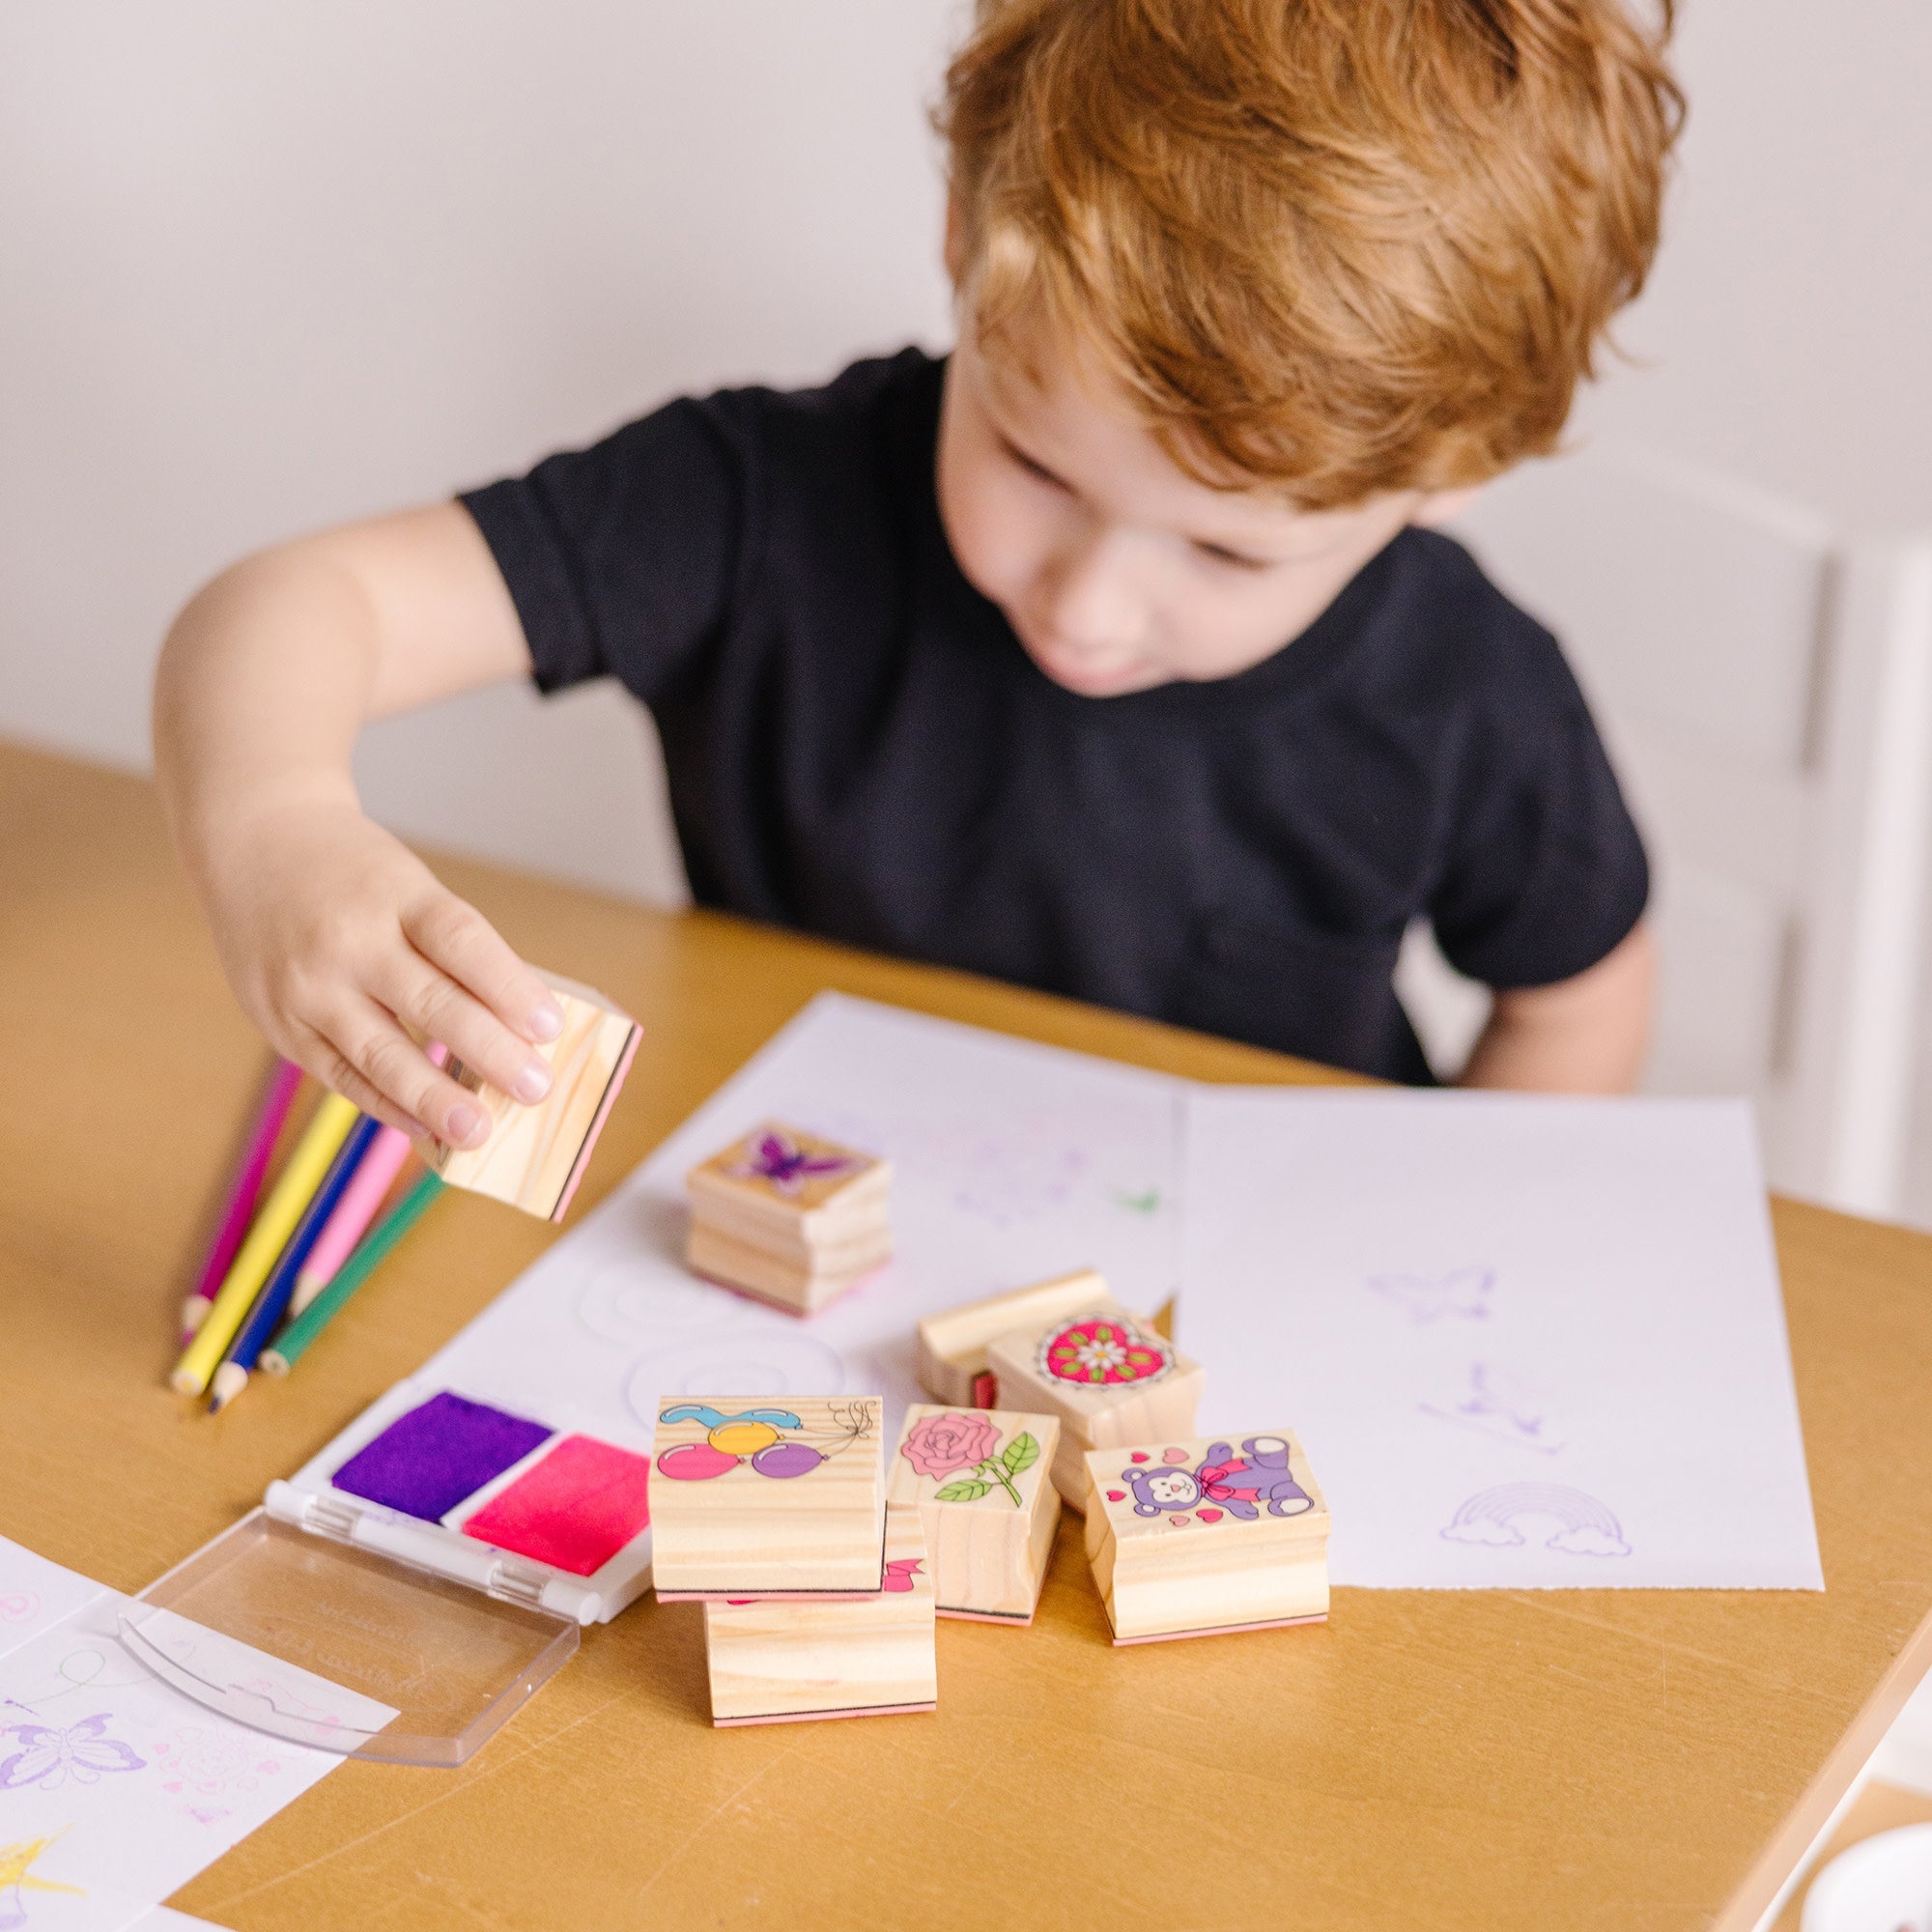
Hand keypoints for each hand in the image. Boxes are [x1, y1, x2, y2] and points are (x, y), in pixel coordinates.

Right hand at [196, 795, 565, 1146]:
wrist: (252, 841)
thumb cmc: (355, 874)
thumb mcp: (409, 886)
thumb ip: (452, 950)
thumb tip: (514, 1027)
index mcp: (396, 895)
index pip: (460, 941)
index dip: (508, 985)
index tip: (550, 1028)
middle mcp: (349, 941)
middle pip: (429, 1002)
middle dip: (488, 1052)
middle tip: (535, 1090)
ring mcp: (309, 986)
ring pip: (379, 1052)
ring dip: (433, 1098)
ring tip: (478, 1133)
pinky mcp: (281, 1024)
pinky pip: (340, 1075)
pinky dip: (385, 1105)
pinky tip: (424, 1129)